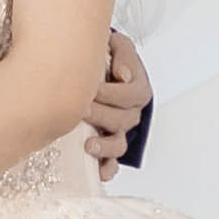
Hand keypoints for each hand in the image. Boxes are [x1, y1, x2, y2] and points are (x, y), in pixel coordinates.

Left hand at [83, 30, 149, 170]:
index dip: (111, 93)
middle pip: (122, 120)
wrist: (99, 67)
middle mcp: (131, 113)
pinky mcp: (108, 144)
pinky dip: (107, 168)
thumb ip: (122, 54)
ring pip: (118, 144)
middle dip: (101, 115)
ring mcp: (120, 131)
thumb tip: (123, 75)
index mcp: (137, 90)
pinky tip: (98, 173)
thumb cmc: (108, 56)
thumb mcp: (118, 45)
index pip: (130, 95)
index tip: (92, 87)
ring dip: (104, 147)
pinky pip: (112, 162)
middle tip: (81, 109)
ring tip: (88, 145)